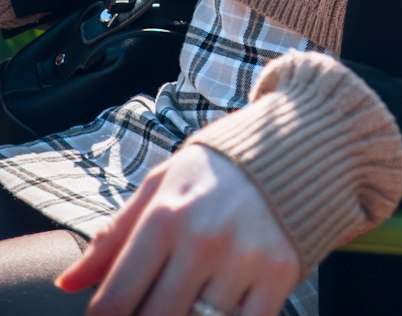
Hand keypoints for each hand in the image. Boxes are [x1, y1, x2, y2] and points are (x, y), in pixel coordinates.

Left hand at [55, 142, 301, 315]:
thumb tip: (67, 283)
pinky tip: (217, 313)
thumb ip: (115, 235)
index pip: (114, 301)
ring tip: (184, 304)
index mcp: (166, 214)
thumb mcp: (163, 183)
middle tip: (151, 308)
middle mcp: (203, 238)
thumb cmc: (219, 168)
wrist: (297, 140)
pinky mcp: (280, 272)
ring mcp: (244, 258)